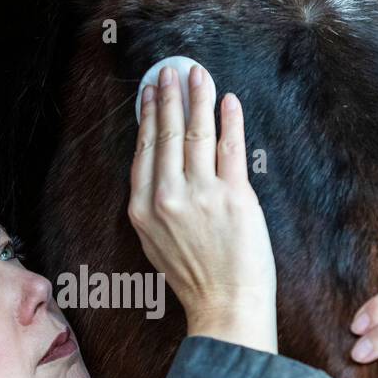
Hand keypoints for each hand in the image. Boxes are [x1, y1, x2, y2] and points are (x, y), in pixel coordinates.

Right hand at [128, 62, 277, 354]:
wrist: (225, 305)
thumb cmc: (195, 278)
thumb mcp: (156, 241)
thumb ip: (154, 203)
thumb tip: (158, 162)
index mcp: (143, 209)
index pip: (145, 150)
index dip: (149, 116)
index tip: (151, 92)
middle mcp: (167, 197)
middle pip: (168, 135)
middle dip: (169, 97)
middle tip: (171, 71)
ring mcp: (201, 195)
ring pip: (197, 134)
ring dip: (198, 98)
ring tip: (198, 75)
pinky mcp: (233, 196)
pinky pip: (230, 148)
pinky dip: (230, 121)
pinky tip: (228, 102)